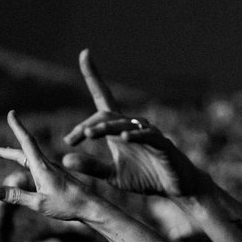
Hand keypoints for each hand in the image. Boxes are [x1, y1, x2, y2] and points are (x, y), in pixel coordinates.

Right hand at [0, 111, 97, 221]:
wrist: (91, 207)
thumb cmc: (68, 205)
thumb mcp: (39, 203)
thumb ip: (17, 196)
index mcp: (42, 167)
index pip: (26, 142)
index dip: (17, 127)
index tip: (11, 113)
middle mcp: (47, 165)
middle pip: (23, 152)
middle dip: (5, 151)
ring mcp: (53, 171)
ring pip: (29, 159)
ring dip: (14, 155)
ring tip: (2, 154)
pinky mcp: (57, 177)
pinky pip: (37, 166)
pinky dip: (26, 163)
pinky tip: (26, 168)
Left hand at [59, 50, 203, 197]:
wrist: (177, 188)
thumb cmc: (147, 178)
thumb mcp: (114, 175)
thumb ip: (92, 166)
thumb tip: (64, 158)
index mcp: (119, 129)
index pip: (104, 98)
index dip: (94, 76)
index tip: (85, 53)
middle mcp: (133, 125)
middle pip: (106, 114)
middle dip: (87, 125)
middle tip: (71, 140)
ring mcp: (149, 133)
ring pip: (123, 123)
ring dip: (105, 128)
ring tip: (88, 135)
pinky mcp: (163, 145)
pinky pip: (148, 135)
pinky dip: (136, 135)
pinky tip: (124, 138)